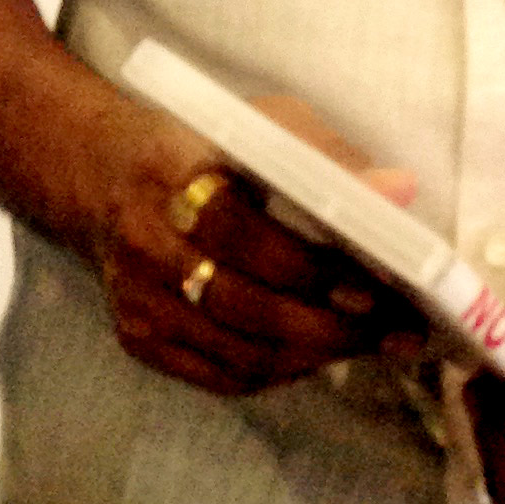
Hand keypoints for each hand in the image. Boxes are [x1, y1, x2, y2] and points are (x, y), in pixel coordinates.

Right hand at [82, 88, 424, 397]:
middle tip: (390, 330)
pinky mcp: (137, 338)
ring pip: (238, 352)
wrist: (105, 179)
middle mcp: (146, 245)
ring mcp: (138, 300)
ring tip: (368, 343)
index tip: (373, 287)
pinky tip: (315, 354)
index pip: (238, 233)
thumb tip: (399, 191)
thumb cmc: (203, 148)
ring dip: (313, 356)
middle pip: (243, 306)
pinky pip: (221, 376)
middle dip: (328, 327)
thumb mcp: (261, 128)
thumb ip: (327, 159)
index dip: (308, 268)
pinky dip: (278, 372)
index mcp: (174, 176)